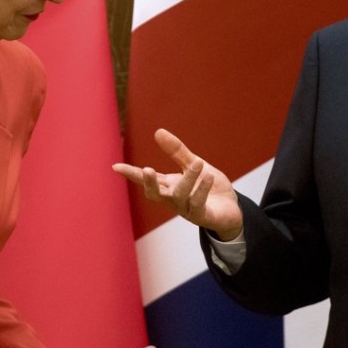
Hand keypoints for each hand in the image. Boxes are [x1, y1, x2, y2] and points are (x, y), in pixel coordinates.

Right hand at [113, 128, 242, 240]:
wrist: (231, 208)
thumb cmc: (209, 187)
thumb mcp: (193, 164)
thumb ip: (177, 151)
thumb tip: (158, 131)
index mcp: (169, 186)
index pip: (146, 179)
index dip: (131, 173)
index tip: (116, 166)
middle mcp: (173, 199)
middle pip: (155, 194)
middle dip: (149, 183)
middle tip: (147, 170)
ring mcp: (186, 209)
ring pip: (180, 196)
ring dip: (188, 179)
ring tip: (197, 162)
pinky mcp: (201, 216)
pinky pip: (198, 203)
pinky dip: (202, 189)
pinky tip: (207, 176)